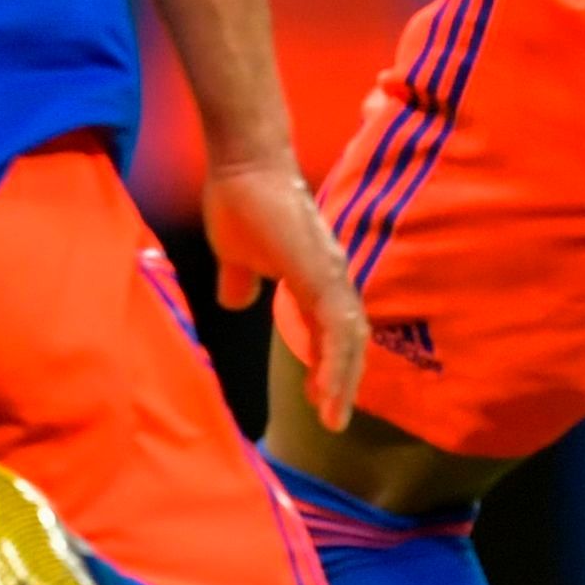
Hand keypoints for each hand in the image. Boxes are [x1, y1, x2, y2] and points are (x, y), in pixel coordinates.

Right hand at [202, 151, 365, 435]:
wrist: (243, 166)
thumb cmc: (239, 202)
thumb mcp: (235, 256)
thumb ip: (239, 280)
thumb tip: (235, 301)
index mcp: (314, 277)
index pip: (332, 329)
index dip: (328, 362)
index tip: (316, 395)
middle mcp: (332, 278)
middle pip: (350, 340)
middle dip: (342, 380)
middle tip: (332, 418)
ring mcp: (330, 276)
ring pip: (349, 340)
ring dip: (341, 380)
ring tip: (331, 416)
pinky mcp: (321, 276)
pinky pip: (336, 330)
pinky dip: (334, 363)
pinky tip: (325, 389)